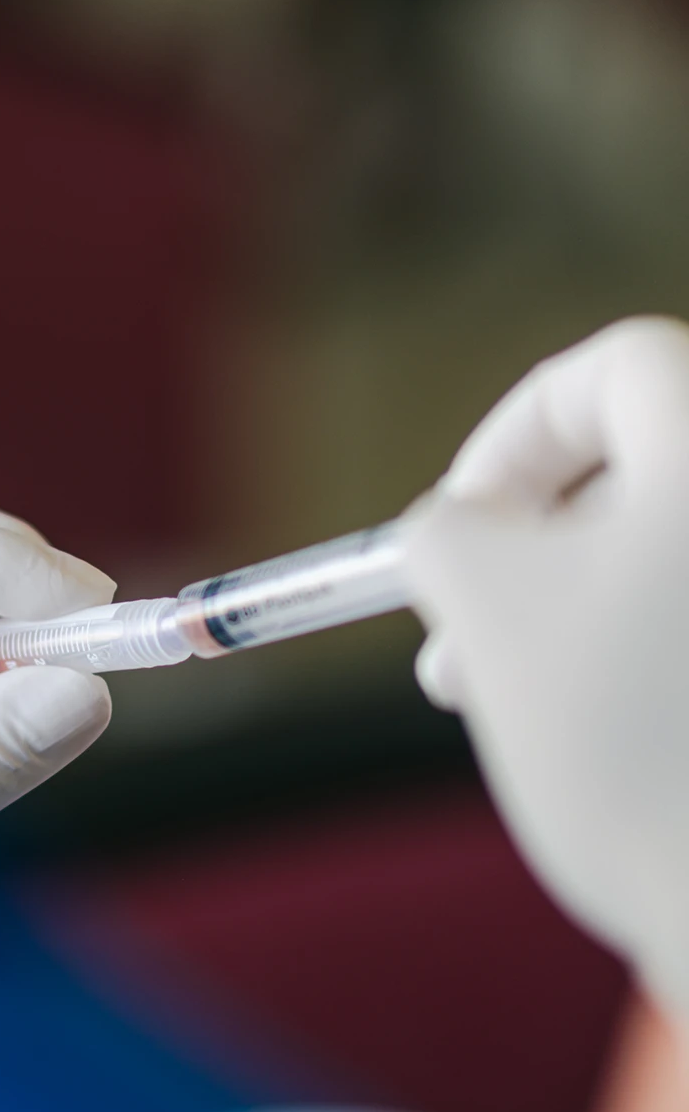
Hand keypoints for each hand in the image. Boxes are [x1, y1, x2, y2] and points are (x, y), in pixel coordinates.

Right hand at [403, 317, 688, 1018]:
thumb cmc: (623, 741)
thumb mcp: (485, 603)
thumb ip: (447, 529)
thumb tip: (461, 525)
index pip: (611, 370)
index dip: (512, 435)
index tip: (458, 526)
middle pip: (644, 471)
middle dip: (530, 548)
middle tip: (454, 641)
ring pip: (665, 564)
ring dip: (570, 611)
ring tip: (496, 704)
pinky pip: (688, 629)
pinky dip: (636, 655)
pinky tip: (583, 728)